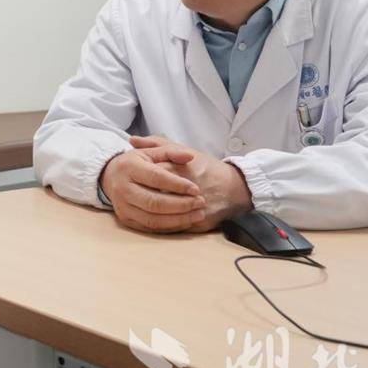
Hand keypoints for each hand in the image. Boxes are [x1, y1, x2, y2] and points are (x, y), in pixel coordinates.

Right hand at [99, 138, 207, 232]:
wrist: (110, 176)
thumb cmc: (136, 163)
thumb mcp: (150, 152)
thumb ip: (171, 152)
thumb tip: (190, 156)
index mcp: (129, 167)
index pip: (156, 178)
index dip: (178, 185)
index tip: (196, 189)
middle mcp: (122, 189)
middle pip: (154, 202)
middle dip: (181, 205)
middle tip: (201, 203)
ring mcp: (122, 207)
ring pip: (153, 219)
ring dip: (179, 219)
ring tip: (198, 214)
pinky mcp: (126, 220)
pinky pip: (150, 228)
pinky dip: (170, 226)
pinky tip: (185, 221)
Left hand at [127, 135, 252, 231]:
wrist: (236, 188)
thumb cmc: (206, 167)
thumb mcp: (184, 150)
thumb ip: (157, 144)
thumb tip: (132, 140)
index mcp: (184, 169)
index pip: (154, 176)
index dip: (143, 179)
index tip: (135, 179)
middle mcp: (190, 189)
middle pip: (156, 197)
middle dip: (143, 198)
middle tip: (134, 196)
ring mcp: (195, 208)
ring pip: (164, 216)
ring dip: (150, 213)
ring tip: (141, 207)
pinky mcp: (200, 223)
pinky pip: (175, 227)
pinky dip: (162, 225)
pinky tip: (153, 218)